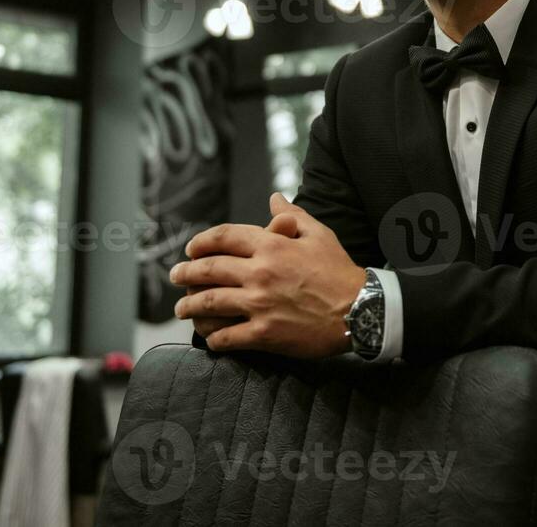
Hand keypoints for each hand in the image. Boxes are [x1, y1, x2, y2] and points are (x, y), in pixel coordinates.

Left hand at [172, 193, 367, 357]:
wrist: (360, 309)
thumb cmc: (340, 271)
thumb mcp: (319, 234)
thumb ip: (292, 216)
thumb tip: (275, 198)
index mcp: (271, 245)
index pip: (224, 237)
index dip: (201, 242)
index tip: (191, 249)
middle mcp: (260, 272)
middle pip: (208, 270)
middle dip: (186, 274)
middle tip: (176, 278)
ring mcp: (259, 304)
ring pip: (210, 303)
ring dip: (190, 307)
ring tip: (182, 309)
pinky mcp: (264, 334)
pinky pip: (227, 336)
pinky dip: (213, 338)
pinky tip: (210, 337)